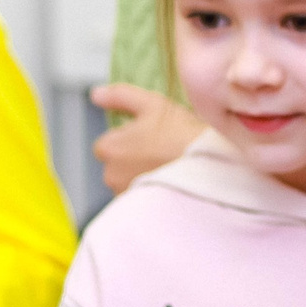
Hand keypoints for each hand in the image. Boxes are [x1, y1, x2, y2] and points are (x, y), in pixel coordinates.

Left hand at [90, 84, 204, 192]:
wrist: (209, 169)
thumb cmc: (181, 135)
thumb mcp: (152, 104)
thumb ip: (120, 96)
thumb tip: (96, 94)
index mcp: (109, 148)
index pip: (107, 143)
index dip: (129, 138)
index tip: (150, 137)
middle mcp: (110, 175)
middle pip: (116, 165)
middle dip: (132, 159)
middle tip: (161, 151)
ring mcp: (125, 196)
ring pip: (128, 182)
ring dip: (141, 176)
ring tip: (168, 168)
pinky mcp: (140, 212)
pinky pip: (140, 200)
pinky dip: (151, 193)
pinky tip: (169, 183)